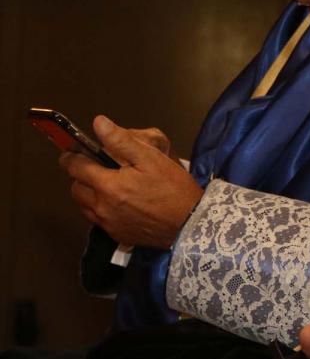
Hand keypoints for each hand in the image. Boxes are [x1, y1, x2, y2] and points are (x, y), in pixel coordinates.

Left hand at [60, 115, 203, 249]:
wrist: (189, 222)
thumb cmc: (172, 186)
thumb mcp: (151, 158)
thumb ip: (122, 141)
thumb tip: (98, 123)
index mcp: (107, 185)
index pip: (75, 168)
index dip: (71, 157)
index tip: (72, 152)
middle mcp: (101, 206)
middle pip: (76, 189)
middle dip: (80, 176)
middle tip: (95, 168)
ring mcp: (108, 223)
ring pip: (84, 206)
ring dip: (88, 193)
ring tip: (105, 185)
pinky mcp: (117, 235)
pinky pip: (97, 220)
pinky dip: (100, 209)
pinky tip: (118, 203)